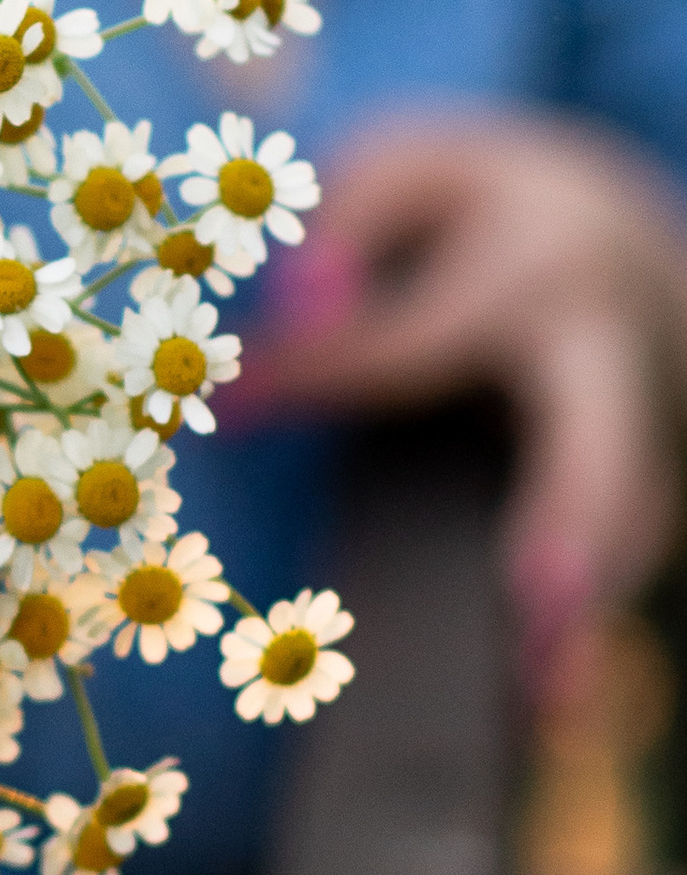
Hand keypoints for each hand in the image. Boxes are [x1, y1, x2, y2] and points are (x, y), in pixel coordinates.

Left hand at [244, 107, 686, 709]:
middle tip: (533, 604)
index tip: (238, 408)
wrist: (604, 214)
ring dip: (587, 613)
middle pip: (598, 436)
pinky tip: (548, 709)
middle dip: (571, 517)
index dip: (322, 369)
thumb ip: (347, 224)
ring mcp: (633, 420)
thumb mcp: (404, 165)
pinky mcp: (635, 476)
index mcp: (538, 259)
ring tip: (542, 703)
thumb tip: (292, 313)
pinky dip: (589, 631)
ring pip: (624, 519)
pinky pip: (617, 557)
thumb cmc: (471, 202)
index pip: (414, 338)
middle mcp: (599, 346)